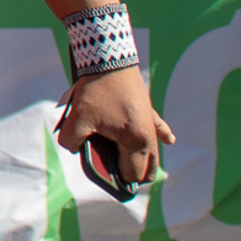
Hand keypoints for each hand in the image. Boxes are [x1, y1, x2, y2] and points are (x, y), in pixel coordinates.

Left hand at [55, 64, 172, 184]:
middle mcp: (148, 136)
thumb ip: (71, 141)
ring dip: (144, 159)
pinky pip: (157, 125)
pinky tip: (170, 140)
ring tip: (141, 173)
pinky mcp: (147, 108)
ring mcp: (150, 122)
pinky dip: (162, 133)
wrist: (109, 59)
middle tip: (120, 181)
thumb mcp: (77, 118)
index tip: (106, 181)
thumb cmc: (96, 91)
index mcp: (136, 143)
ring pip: (152, 149)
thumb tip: (72, 148)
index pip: (132, 174)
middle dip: (133, 175)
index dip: (118, 180)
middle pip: (146, 166)